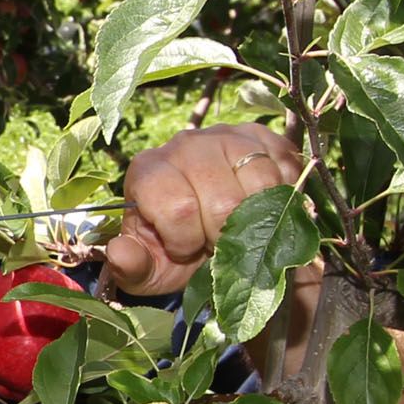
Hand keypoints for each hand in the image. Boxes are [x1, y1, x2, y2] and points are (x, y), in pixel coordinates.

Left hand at [101, 124, 302, 298]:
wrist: (213, 235)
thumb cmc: (176, 252)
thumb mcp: (149, 268)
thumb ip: (131, 266)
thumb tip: (119, 254)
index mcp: (148, 171)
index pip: (179, 209)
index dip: (188, 241)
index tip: (186, 248)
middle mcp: (184, 144)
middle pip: (223, 200)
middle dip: (223, 235)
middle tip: (216, 241)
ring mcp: (225, 135)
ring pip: (259, 183)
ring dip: (255, 218)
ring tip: (237, 225)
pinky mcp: (260, 136)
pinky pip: (285, 169)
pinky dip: (281, 198)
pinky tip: (260, 208)